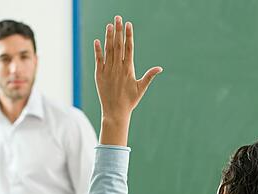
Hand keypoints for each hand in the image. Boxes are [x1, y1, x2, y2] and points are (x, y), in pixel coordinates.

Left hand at [94, 15, 162, 145]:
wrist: (115, 112)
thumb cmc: (130, 101)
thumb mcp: (141, 88)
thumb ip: (149, 76)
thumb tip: (160, 69)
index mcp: (128, 69)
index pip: (129, 48)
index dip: (128, 35)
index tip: (128, 24)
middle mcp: (118, 68)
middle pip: (118, 45)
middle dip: (118, 30)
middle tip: (118, 18)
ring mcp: (108, 70)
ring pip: (108, 50)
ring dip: (108, 37)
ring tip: (109, 25)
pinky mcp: (99, 75)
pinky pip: (99, 60)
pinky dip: (98, 50)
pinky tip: (97, 40)